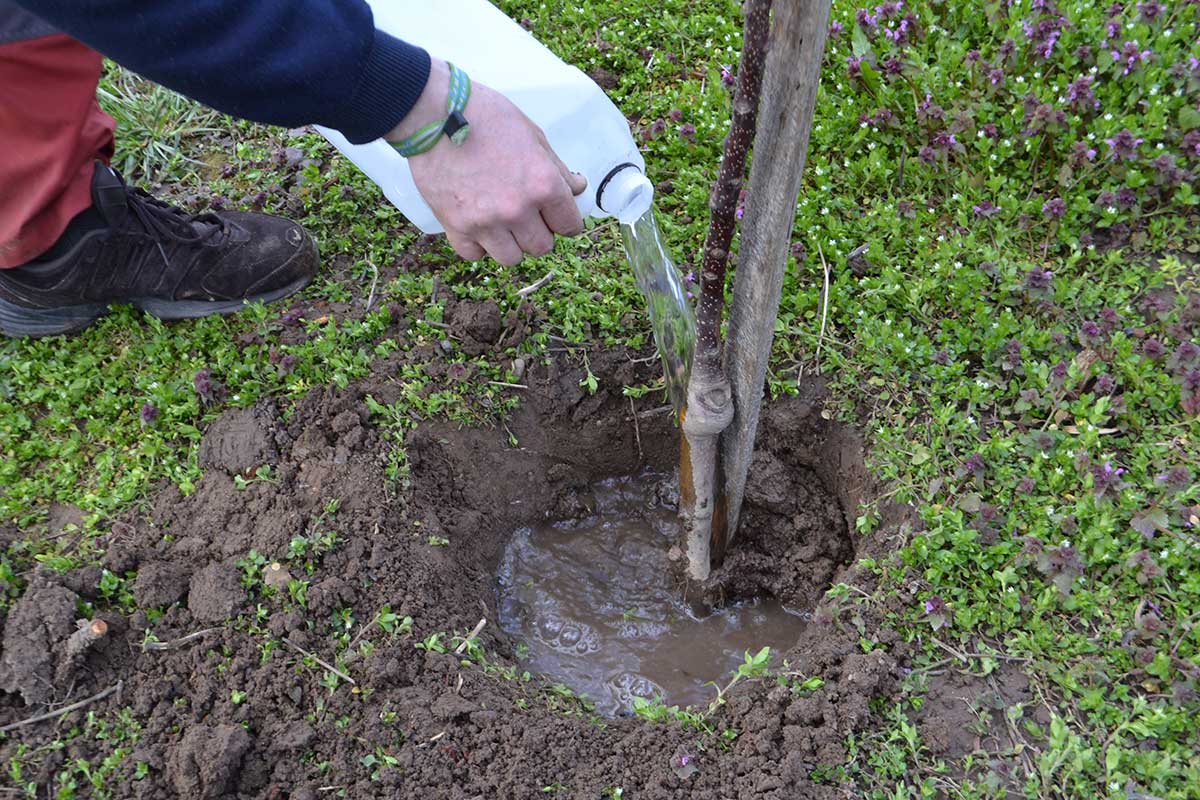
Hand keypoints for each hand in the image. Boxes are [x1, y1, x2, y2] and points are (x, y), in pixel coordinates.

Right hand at [385, 58, 586, 265]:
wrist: (435, 114)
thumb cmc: (487, 116)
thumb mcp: (533, 135)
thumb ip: (557, 168)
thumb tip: (577, 188)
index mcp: (543, 185)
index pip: (570, 226)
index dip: (566, 221)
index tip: (558, 218)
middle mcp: (517, 210)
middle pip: (542, 247)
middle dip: (538, 233)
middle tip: (527, 216)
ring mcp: (486, 222)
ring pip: (512, 258)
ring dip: (511, 244)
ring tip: (502, 224)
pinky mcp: (456, 227)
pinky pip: (475, 255)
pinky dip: (478, 244)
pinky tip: (477, 225)